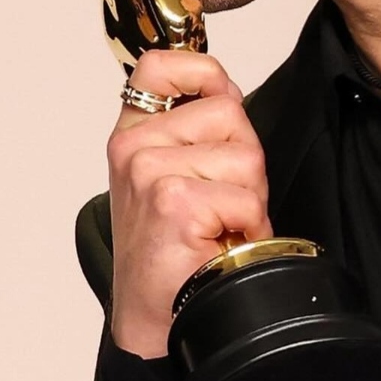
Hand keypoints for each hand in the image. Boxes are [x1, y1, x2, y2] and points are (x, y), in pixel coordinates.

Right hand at [106, 51, 272, 358]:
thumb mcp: (172, 177)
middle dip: (244, 161)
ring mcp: (149, 174)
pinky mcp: (174, 203)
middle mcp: (133, 149)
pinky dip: (247, 226)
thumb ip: (195, 129)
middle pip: (229, 112)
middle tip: (221, 203)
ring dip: (248, 198)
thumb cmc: (170, 250)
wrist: (155, 313)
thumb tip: (227, 90)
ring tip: (219, 225)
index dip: (201, 73)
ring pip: (245, 156)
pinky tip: (219, 243)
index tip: (214, 101)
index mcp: (132, 135)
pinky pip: (246, 198)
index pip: (160, 66)